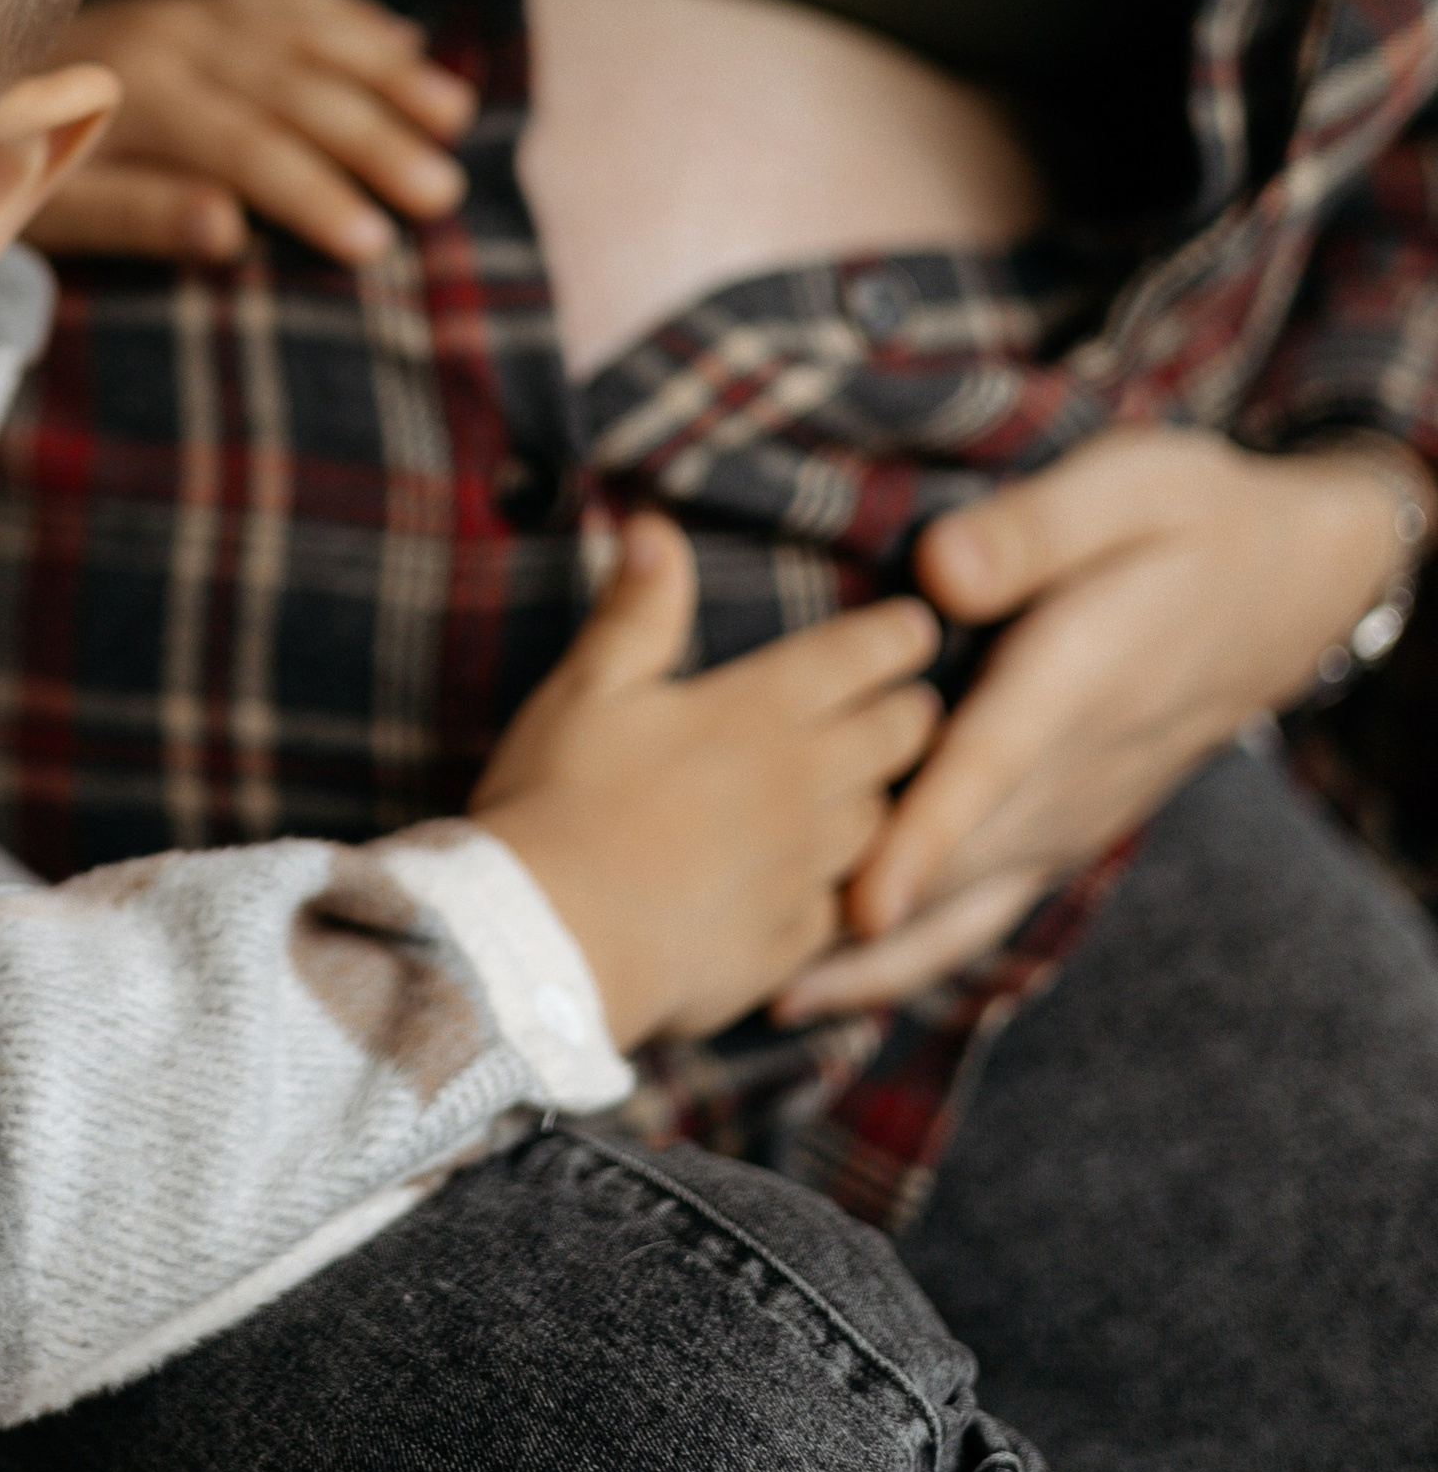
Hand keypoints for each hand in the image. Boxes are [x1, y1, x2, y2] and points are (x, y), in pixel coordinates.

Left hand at [29, 0, 476, 263]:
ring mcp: (188, 9)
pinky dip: (348, 17)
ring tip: (453, 114)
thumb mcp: (49, 207)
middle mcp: (172, 37)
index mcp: (136, 94)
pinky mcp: (193, 1)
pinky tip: (402, 42)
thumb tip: (229, 229)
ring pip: (305, 32)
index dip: (314, 192)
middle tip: (442, 192)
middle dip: (375, 137)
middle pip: (294, 86)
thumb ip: (137, 214)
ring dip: (385, 69)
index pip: (247, 145)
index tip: (374, 243)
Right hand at [472, 517, 941, 1049]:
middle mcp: (804, 784)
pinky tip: (821, 887)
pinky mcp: (791, 941)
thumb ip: (638, 612)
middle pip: (899, 737)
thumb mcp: (588, 688)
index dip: (897, 637)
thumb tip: (656, 528)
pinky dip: (839, 889)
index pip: (860, 657)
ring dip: (884, 798)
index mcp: (760, 710)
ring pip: (883, 823)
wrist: (553, 943)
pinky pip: (841, 907)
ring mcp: (806, 868)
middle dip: (913, 712)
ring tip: (875, 788)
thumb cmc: (560, 801)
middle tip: (915, 704)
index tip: (917, 627)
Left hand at [777, 425, 1423, 1021]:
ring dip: (874, 958)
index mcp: (1075, 683)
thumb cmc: (1188, 520)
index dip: (922, 842)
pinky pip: (984, 912)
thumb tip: (940, 567)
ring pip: (967, 909)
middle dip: (857, 924)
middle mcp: (1071, 773)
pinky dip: (912, 954)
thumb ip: (1032, 529)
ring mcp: (1069, 817)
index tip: (859, 907)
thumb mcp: (1126, 488)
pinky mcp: (1061, 834)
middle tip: (743, 959)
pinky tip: (834, 982)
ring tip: (768, 998)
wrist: (1287, 588)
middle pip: (958, 867)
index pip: (987, 773)